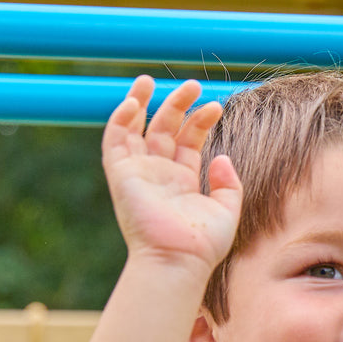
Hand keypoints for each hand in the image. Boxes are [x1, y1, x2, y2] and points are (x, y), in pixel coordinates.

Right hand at [102, 75, 241, 272]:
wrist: (179, 261)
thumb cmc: (203, 244)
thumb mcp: (227, 210)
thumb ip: (228, 183)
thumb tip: (221, 156)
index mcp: (182, 182)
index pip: (187, 141)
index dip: (200, 120)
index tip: (216, 106)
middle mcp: (159, 175)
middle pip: (163, 130)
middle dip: (176, 104)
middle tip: (192, 84)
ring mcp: (139, 174)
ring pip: (135, 130)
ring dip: (141, 103)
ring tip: (151, 79)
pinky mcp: (121, 176)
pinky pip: (114, 142)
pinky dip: (119, 120)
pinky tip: (134, 102)